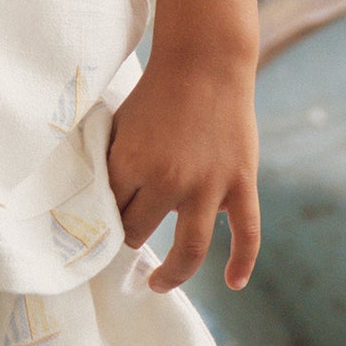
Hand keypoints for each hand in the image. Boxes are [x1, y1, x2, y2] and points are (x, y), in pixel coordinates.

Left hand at [105, 47, 259, 293]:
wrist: (205, 62)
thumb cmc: (155, 92)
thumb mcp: (119, 125)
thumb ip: (111, 164)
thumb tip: (99, 203)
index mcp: (130, 163)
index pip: (108, 212)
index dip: (102, 220)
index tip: (100, 228)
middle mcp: (168, 181)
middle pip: (139, 232)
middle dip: (129, 237)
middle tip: (127, 240)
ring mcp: (207, 186)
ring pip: (189, 250)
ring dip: (170, 274)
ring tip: (157, 283)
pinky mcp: (241, 184)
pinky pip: (247, 234)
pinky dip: (242, 263)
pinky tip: (233, 283)